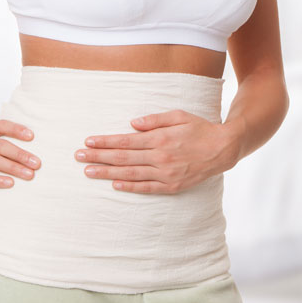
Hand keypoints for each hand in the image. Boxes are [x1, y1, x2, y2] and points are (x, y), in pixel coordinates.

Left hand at [75, 110, 242, 194]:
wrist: (222, 149)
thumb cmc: (199, 128)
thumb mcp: (178, 115)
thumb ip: (155, 120)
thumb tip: (132, 124)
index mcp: (160, 139)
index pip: (125, 141)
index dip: (105, 142)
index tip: (88, 142)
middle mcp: (160, 157)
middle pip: (123, 158)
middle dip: (98, 157)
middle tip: (78, 157)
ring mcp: (165, 174)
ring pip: (130, 174)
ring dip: (107, 173)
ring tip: (88, 171)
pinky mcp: (172, 186)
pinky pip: (146, 187)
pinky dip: (129, 186)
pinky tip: (114, 185)